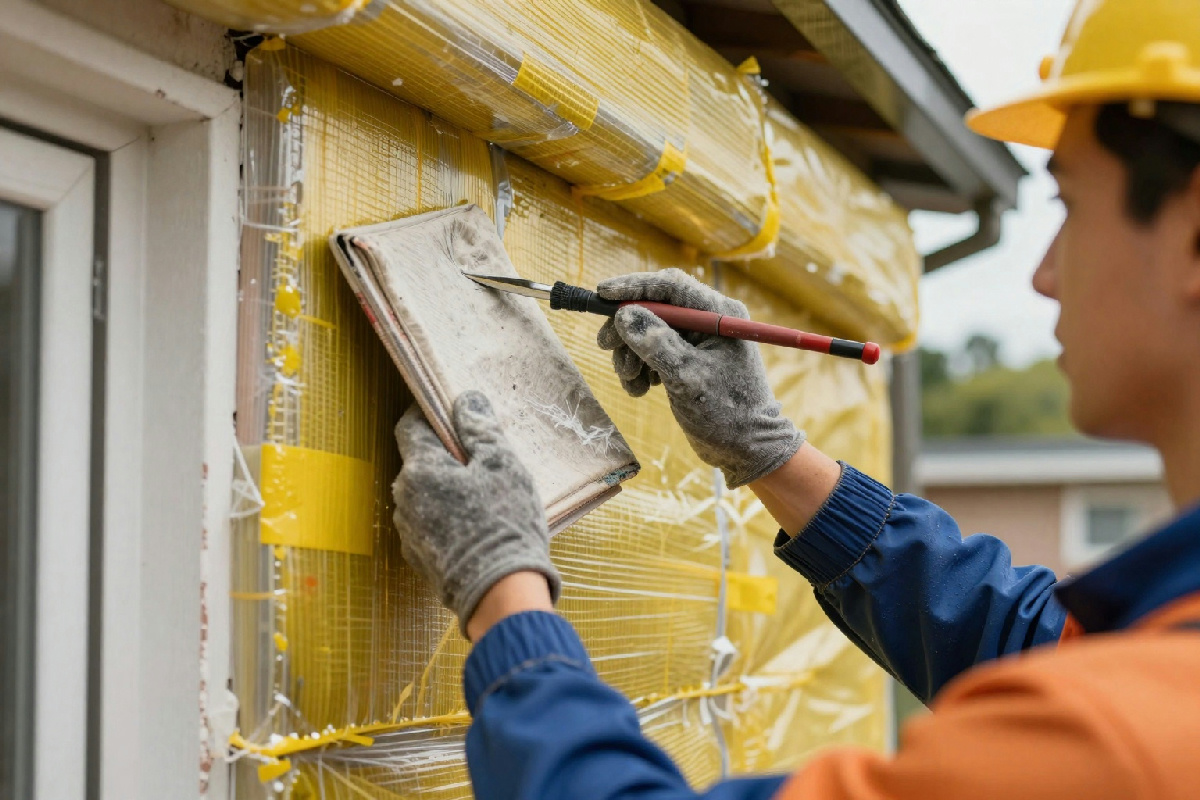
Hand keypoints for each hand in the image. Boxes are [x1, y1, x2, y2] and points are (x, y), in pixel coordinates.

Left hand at [392, 391, 560, 636]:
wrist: (500, 590)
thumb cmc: (503, 522)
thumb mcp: (501, 464)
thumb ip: (481, 429)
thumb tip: (467, 401)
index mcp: (419, 469)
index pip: (410, 427)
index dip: (429, 416)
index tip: (452, 414)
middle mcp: (404, 499)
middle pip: (419, 462)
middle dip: (445, 455)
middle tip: (481, 458)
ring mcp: (408, 531)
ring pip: (424, 495)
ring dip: (446, 488)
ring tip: (484, 495)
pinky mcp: (419, 557)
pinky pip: (429, 524)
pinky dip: (447, 517)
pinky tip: (477, 524)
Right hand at [596, 268, 803, 487]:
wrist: (748, 449)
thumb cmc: (727, 414)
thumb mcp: (687, 377)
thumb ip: (656, 343)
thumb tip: (624, 314)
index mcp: (719, 315)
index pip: (671, 286)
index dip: (633, 286)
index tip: (601, 294)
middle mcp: (709, 320)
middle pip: (656, 307)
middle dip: (628, 327)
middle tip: (605, 346)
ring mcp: (699, 340)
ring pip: (650, 330)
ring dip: (631, 353)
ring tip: (631, 381)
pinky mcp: (689, 359)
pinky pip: (655, 351)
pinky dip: (641, 368)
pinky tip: (642, 390)